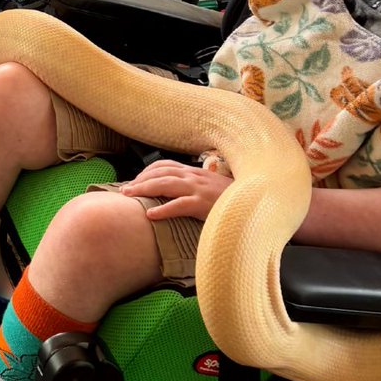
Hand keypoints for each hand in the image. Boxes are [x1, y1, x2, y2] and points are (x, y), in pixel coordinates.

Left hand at [117, 159, 232, 221]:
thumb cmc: (233, 198)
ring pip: (165, 185)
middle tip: (124, 190)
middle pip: (160, 173)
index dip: (147, 171)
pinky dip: (163, 209)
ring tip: (130, 197)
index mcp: (194, 172)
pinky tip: (151, 215)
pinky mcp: (203, 204)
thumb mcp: (213, 187)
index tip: (135, 180)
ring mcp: (198, 189)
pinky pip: (179, 205)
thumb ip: (198, 185)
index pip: (165, 165)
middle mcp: (193, 177)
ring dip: (144, 189)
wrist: (255, 201)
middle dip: (140, 180)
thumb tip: (182, 191)